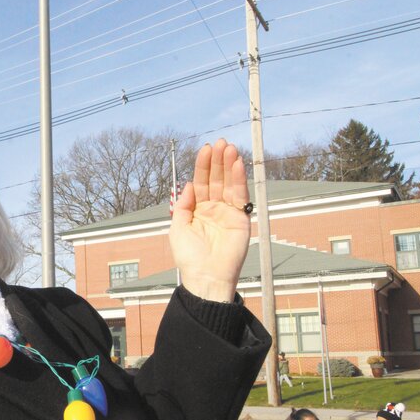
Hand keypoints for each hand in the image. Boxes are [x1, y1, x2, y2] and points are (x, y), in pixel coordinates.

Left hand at [170, 139, 250, 301]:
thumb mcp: (178, 228)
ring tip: (229, 148)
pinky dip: (239, 179)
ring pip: (229, 184)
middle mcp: (213, 209)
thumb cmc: (189, 257)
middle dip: (218, 161)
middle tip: (220, 143)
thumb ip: (183, 205)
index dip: (203, 166)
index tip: (206, 149)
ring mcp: (228, 213)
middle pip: (216, 180)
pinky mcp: (241, 219)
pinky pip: (240, 195)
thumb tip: (190, 184)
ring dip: (229, 166)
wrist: (206, 276)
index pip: (202, 183)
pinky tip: (237, 164)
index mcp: (197, 210)